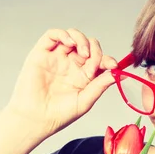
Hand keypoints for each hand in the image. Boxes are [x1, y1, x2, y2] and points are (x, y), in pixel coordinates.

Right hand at [3, 28, 118, 143]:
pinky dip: (63, 34)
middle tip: (94, 60)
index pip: (99, 60)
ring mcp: (56, 58)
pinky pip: (52, 35)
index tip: (113, 65)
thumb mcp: (85, 100)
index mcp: (83, 76)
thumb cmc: (59, 115)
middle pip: (87, 45)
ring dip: (81, 39)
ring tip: (83, 52)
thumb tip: (118, 73)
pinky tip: (69, 42)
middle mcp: (70, 65)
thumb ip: (100, 85)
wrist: (36, 119)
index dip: (107, 59)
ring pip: (72, 37)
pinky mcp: (41, 54)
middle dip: (95, 48)